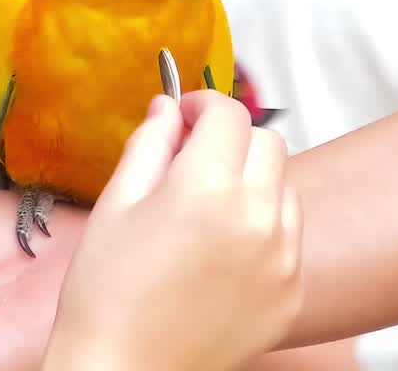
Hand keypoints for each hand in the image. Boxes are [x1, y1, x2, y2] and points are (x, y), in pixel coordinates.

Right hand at [42, 91, 303, 370]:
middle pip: (267, 142)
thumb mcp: (115, 203)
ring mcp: (282, 260)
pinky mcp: (291, 293)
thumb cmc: (106, 292)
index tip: (184, 115)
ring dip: (252, 182)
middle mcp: (257, 218)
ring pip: (285, 187)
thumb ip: (149, 144)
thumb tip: (168, 108)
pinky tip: (220, 252)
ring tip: (206, 211)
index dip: (203, 105)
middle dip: (231, 140)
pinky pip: (289, 237)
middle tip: (191, 159)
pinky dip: (263, 230)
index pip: (230, 113)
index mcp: (208, 188)